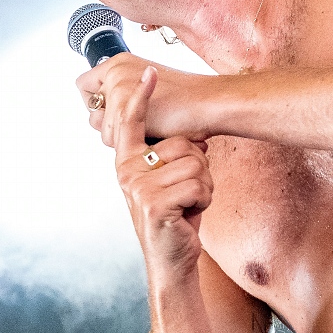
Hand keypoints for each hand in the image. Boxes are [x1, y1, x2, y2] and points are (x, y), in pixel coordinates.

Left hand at [76, 52, 208, 145]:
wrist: (208, 104)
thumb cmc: (186, 103)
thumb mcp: (148, 91)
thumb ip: (124, 96)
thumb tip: (102, 117)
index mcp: (119, 62)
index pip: (84, 85)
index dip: (96, 104)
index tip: (113, 113)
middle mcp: (115, 69)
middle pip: (92, 112)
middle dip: (110, 126)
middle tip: (139, 124)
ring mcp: (118, 86)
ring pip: (102, 130)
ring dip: (124, 137)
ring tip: (151, 128)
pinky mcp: (124, 104)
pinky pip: (114, 139)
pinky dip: (134, 142)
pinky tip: (154, 131)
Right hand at [111, 65, 213, 279]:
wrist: (171, 261)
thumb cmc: (174, 215)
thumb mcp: (167, 181)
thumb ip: (171, 157)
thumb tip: (198, 138)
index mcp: (127, 162)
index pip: (132, 123)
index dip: (142, 96)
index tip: (150, 71)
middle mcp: (127, 171)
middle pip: (183, 144)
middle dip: (198, 168)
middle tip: (185, 193)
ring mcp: (139, 188)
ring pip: (196, 165)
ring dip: (204, 186)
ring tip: (187, 205)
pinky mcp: (156, 204)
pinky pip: (199, 185)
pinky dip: (205, 199)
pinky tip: (190, 215)